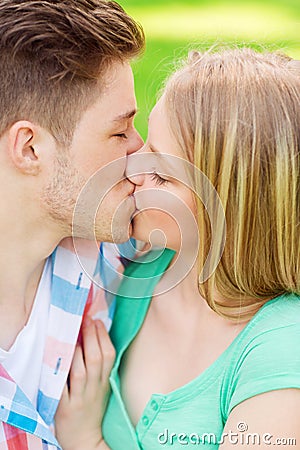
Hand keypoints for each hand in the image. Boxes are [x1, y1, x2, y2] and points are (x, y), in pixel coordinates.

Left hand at [55, 318, 114, 449]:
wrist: (85, 440)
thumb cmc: (92, 409)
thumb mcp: (102, 386)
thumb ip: (99, 366)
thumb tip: (94, 337)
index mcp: (105, 381)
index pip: (109, 355)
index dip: (103, 336)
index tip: (97, 320)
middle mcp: (95, 388)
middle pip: (96, 359)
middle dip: (91, 336)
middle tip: (86, 319)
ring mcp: (80, 398)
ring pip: (81, 370)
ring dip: (79, 350)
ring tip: (74, 333)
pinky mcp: (65, 408)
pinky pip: (65, 387)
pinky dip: (64, 372)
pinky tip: (61, 357)